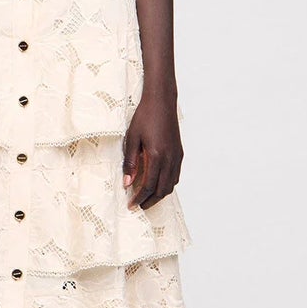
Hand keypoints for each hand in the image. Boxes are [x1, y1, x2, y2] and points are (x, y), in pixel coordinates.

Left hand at [123, 92, 181, 209]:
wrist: (162, 101)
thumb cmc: (145, 117)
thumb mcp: (132, 138)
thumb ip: (130, 162)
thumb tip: (127, 183)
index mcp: (156, 156)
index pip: (148, 186)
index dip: (139, 198)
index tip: (131, 205)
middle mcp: (170, 159)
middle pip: (162, 190)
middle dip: (150, 201)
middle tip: (138, 205)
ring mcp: (177, 156)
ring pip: (171, 185)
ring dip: (159, 194)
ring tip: (147, 197)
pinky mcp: (179, 153)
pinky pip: (175, 176)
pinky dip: (167, 184)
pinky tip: (157, 183)